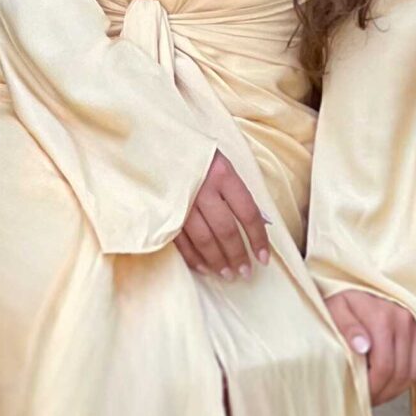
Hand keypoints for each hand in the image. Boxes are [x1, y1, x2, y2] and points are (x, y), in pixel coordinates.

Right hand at [175, 149, 270, 279]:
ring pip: (204, 240)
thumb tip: (259, 222)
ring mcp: (181, 202)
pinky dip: (194, 258)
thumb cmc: (193, 153)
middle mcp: (203, 189)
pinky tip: (204, 268)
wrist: (151, 140)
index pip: (248, 213)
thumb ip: (236, 191)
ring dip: (218, 261)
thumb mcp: (220, 162)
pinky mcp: (163, 212)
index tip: (264, 258)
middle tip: (246, 272)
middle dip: (238, 255)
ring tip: (228, 275)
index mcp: (222, 173)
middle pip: (226, 230)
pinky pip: (181, 241)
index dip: (258, 238)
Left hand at [324, 290, 415, 407]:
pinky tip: (391, 379)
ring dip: (396, 388)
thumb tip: (362, 347)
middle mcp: (405, 319)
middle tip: (368, 399)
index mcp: (383, 317)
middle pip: (401, 373)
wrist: (359, 283)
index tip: (361, 396)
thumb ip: (347, 328)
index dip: (373, 388)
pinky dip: (408, 377)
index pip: (385, 367)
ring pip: (413, 372)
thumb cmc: (344, 299)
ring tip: (379, 391)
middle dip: (384, 392)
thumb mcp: (335, 309)